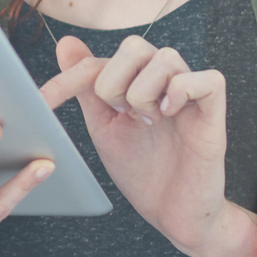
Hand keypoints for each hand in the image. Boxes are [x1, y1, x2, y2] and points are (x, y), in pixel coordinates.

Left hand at [47, 34, 232, 256]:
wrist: (173, 213)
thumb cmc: (143, 171)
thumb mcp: (104, 126)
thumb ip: (87, 87)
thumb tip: (65, 43)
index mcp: (136, 81)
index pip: (99, 62)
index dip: (68, 78)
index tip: (42, 103)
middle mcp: (164, 80)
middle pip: (135, 45)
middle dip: (115, 82)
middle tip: (120, 115)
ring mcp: (190, 94)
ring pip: (166, 57)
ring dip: (145, 92)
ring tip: (149, 122)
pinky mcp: (214, 112)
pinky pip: (207, 79)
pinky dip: (182, 92)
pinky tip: (170, 114)